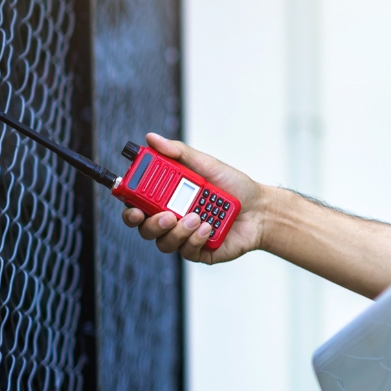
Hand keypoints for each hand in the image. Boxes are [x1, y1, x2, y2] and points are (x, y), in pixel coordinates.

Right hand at [120, 133, 267, 263]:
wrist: (261, 209)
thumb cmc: (234, 187)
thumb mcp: (207, 165)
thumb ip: (178, 153)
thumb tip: (152, 138)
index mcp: (167, 199)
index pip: (137, 205)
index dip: (128, 208)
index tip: (131, 204)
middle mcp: (172, 220)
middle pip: (144, 228)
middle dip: (151, 223)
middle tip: (166, 214)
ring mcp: (185, 237)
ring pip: (164, 242)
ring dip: (177, 231)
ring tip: (197, 217)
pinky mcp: (200, 252)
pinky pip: (187, 251)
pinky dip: (196, 238)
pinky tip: (208, 227)